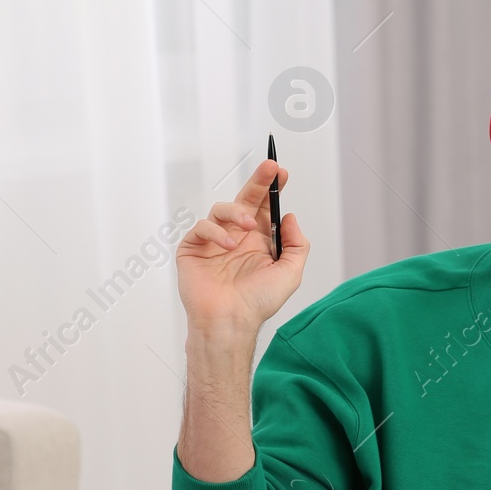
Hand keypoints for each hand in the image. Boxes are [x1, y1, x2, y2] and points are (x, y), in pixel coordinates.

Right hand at [177, 159, 308, 333]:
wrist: (230, 321)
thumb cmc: (258, 303)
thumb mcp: (290, 273)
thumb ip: (297, 244)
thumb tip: (289, 216)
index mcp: (259, 242)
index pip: (265, 208)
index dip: (272, 189)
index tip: (281, 172)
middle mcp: (237, 237)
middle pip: (246, 200)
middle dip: (258, 182)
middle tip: (269, 167)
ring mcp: (214, 242)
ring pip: (221, 209)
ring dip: (237, 212)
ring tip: (249, 226)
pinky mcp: (193, 248)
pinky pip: (202, 227)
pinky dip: (216, 232)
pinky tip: (228, 245)